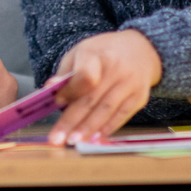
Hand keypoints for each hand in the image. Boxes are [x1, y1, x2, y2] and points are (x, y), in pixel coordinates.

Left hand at [47, 30, 161, 145]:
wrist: (140, 50)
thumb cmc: (103, 53)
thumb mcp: (81, 52)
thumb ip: (66, 71)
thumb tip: (50, 89)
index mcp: (96, 53)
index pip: (84, 76)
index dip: (71, 91)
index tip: (57, 102)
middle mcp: (115, 68)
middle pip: (91, 98)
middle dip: (72, 120)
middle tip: (58, 138)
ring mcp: (129, 83)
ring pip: (106, 110)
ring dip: (88, 128)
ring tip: (73, 141)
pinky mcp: (139, 97)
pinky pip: (121, 115)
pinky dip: (107, 128)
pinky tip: (95, 139)